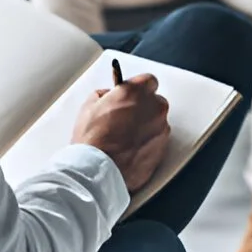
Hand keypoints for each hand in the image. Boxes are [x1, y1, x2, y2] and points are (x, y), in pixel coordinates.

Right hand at [71, 73, 170, 192]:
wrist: (98, 170)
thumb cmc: (93, 139)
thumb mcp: (89, 106)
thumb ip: (105, 95)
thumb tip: (109, 97)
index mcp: (137, 92)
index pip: (148, 80)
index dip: (138, 88)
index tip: (131, 94)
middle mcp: (154, 109)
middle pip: (155, 102)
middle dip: (143, 107)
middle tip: (125, 117)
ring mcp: (161, 131)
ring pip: (157, 123)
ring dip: (146, 126)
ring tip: (125, 137)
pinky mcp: (162, 151)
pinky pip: (156, 141)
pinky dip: (147, 143)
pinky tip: (129, 149)